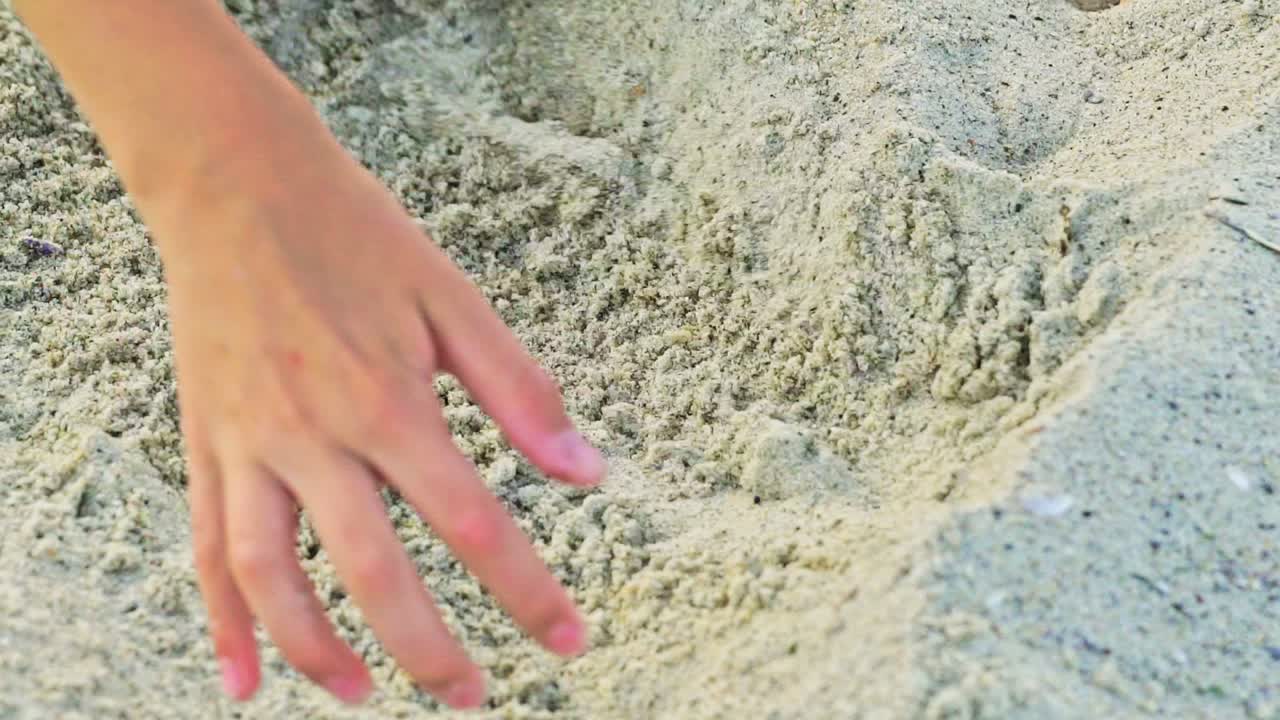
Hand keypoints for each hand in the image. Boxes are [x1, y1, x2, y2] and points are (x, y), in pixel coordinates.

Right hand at [153, 118, 605, 708]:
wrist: (236, 183)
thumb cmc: (356, 234)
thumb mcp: (453, 297)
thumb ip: (519, 388)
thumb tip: (587, 469)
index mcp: (389, 400)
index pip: (474, 523)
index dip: (528, 592)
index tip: (570, 642)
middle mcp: (314, 436)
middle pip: (375, 573)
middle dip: (431, 652)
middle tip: (475, 698)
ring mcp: (249, 446)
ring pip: (275, 579)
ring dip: (321, 652)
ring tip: (367, 695)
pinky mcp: (205, 445)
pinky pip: (206, 551)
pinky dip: (223, 622)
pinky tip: (245, 680)